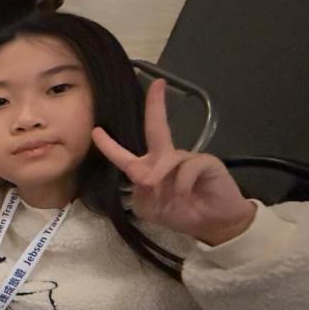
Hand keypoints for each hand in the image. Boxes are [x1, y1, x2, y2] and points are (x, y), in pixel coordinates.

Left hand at [92, 79, 254, 245]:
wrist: (213, 224)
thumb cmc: (180, 214)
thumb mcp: (150, 209)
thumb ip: (140, 194)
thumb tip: (146, 177)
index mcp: (149, 169)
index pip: (124, 156)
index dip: (109, 145)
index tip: (95, 131)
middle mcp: (167, 158)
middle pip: (156, 128)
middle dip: (155, 106)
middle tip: (157, 86)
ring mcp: (188, 157)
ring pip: (167, 158)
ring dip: (162, 177)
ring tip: (171, 197)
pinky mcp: (206, 161)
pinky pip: (187, 167)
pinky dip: (182, 184)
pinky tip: (187, 194)